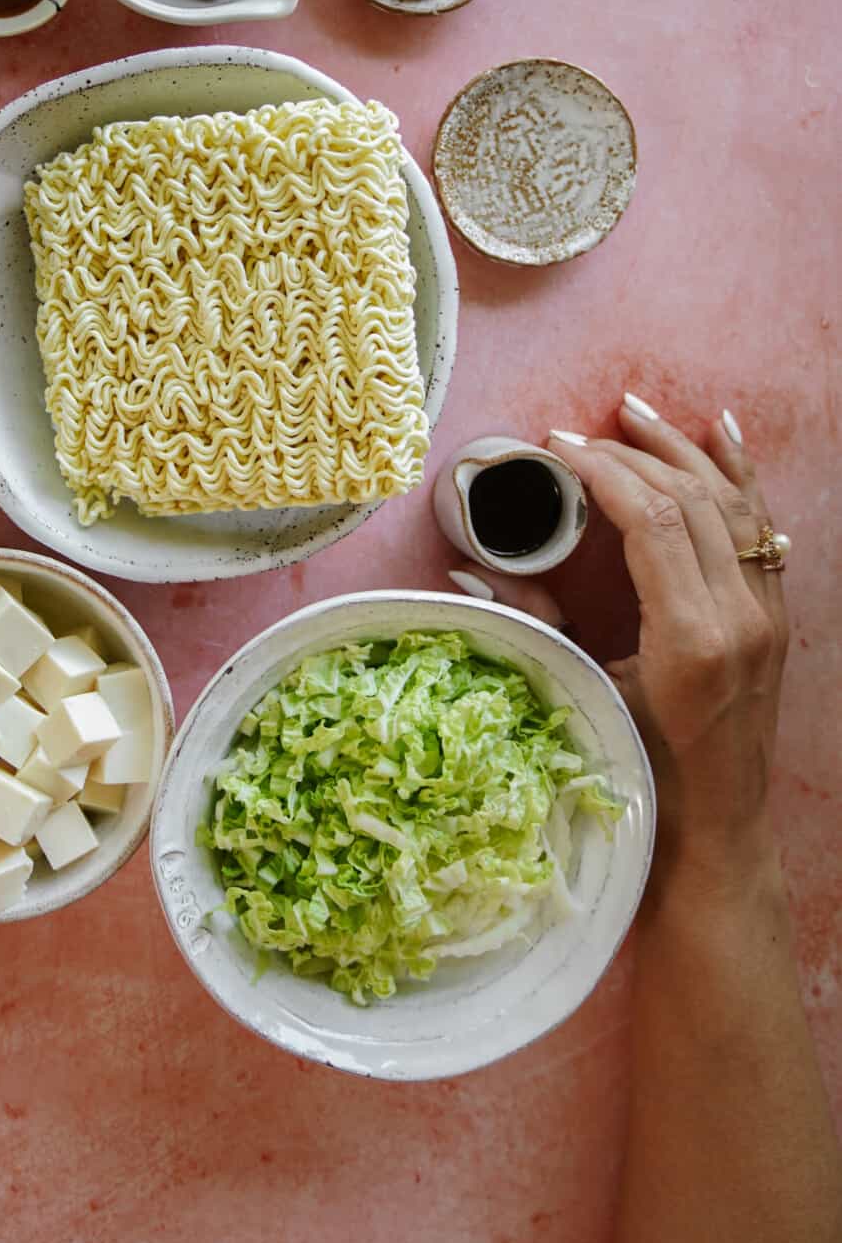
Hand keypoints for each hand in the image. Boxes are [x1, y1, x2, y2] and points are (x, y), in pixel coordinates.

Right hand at [450, 401, 787, 874]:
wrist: (716, 831)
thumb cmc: (642, 777)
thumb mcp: (583, 696)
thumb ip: (536, 625)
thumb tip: (471, 570)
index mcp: (693, 637)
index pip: (655, 520)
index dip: (604, 473)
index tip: (558, 447)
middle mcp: (740, 617)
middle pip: (691, 501)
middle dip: (631, 454)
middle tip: (577, 435)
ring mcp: (765, 614)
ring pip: (732, 504)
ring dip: (682, 450)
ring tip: (635, 411)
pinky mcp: (772, 617)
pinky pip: (761, 527)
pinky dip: (742, 474)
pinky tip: (721, 431)